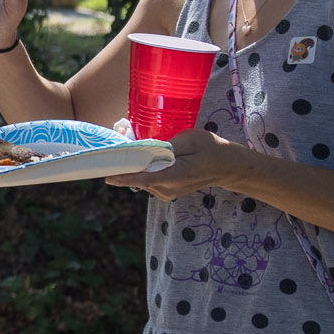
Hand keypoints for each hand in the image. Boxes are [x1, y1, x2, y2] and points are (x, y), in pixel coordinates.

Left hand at [108, 128, 247, 198]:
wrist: (225, 165)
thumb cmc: (209, 148)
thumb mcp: (190, 140)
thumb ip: (167, 146)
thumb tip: (146, 149)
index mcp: (175, 176)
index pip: (144, 179)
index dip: (125, 177)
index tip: (108, 177)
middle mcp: (168, 189)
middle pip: (139, 177)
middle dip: (129, 163)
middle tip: (121, 142)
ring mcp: (166, 193)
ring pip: (141, 179)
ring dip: (136, 166)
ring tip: (137, 149)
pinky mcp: (165, 192)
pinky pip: (147, 180)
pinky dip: (144, 170)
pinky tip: (149, 158)